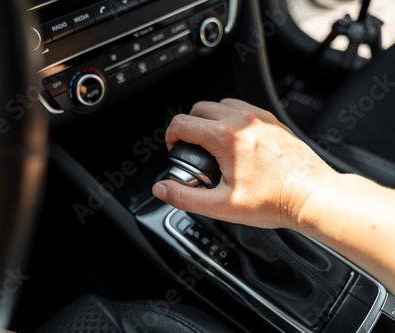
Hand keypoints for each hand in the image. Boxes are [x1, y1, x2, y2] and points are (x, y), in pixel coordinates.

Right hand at [152, 98, 337, 228]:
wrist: (312, 196)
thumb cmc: (275, 200)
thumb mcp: (221, 206)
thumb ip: (185, 197)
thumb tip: (162, 189)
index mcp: (226, 137)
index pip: (182, 123)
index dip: (171, 137)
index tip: (175, 150)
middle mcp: (242, 121)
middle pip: (199, 108)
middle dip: (188, 126)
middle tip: (191, 149)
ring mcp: (260, 118)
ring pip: (221, 104)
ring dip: (209, 120)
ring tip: (211, 144)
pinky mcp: (272, 121)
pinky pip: (243, 109)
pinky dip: (230, 119)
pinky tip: (234, 141)